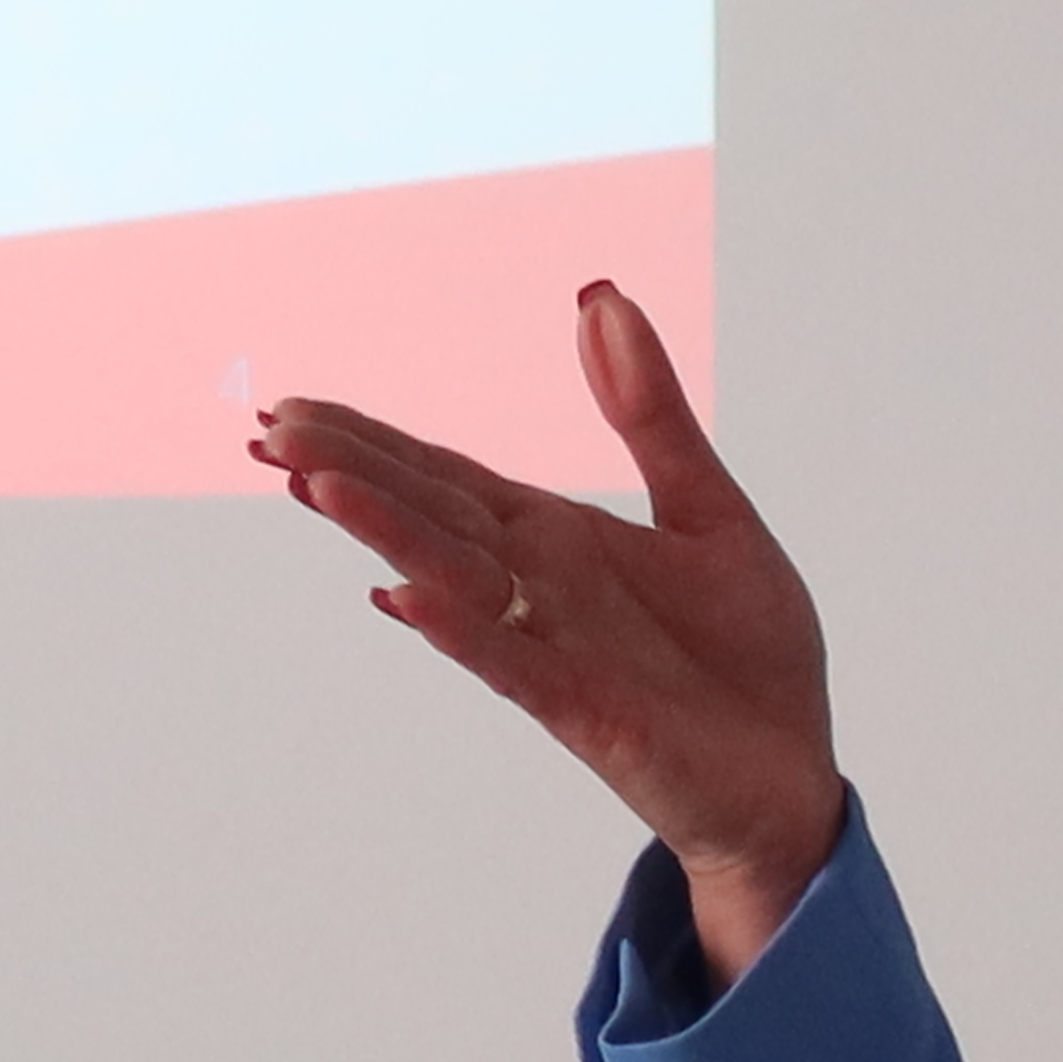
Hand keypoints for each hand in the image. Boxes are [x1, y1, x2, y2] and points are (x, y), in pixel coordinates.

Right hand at [253, 283, 844, 982]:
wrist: (792, 763)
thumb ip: (649, 412)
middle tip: (270, 427)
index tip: (293, 404)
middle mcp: (538, 589)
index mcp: (557, 538)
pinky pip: (514, 662)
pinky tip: (406, 592)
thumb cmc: (743, 646)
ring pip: (456, 580)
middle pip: (431, 516)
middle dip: (355, 471)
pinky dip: (462, 627)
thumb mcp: (707, 506)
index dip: (373, 440)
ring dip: (389, 531)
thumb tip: (599, 298)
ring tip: (315, 481)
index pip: (446, 478)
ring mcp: (554, 649)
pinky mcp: (586, 711)